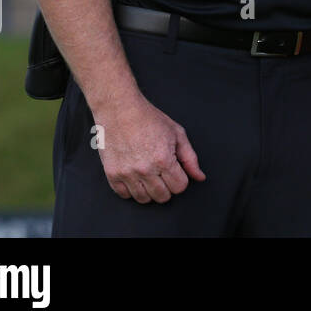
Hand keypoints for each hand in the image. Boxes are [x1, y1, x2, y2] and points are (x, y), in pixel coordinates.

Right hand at [91, 94, 205, 203]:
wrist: (120, 110)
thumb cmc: (148, 118)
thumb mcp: (177, 134)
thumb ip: (190, 158)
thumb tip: (199, 176)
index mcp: (163, 159)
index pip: (179, 187)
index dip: (181, 179)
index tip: (176, 171)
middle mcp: (145, 169)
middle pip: (162, 197)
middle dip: (167, 187)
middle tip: (164, 174)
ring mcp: (127, 173)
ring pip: (144, 199)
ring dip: (150, 191)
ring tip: (150, 176)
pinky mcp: (112, 174)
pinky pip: (125, 195)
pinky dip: (132, 190)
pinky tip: (136, 177)